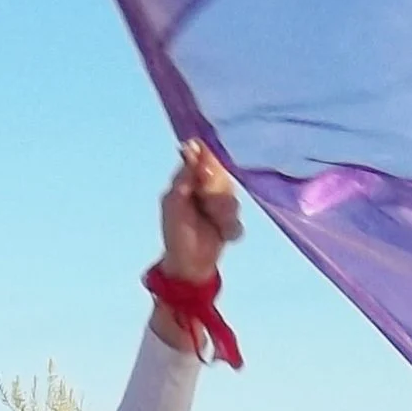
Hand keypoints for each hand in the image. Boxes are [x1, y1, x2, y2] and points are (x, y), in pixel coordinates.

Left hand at [158, 139, 241, 281]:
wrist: (188, 264)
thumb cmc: (175, 232)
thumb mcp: (173, 202)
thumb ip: (183, 177)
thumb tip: (189, 146)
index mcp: (190, 180)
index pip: (206, 159)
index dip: (210, 163)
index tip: (205, 174)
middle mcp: (208, 190)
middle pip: (223, 179)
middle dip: (215, 194)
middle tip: (205, 205)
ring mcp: (221, 206)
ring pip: (232, 200)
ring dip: (222, 213)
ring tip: (212, 223)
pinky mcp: (231, 223)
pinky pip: (237, 220)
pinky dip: (229, 228)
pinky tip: (221, 234)